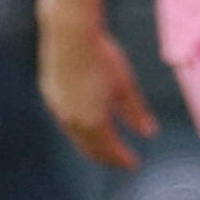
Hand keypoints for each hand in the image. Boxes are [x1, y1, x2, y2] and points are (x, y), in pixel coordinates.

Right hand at [39, 16, 157, 168]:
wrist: (70, 34)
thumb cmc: (102, 58)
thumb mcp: (124, 85)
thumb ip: (135, 112)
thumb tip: (149, 132)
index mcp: (94, 122)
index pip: (109, 150)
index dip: (122, 159)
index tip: (133, 164)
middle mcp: (73, 122)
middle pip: (90, 149)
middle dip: (106, 157)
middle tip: (119, 161)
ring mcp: (58, 109)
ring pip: (76, 136)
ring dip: (92, 144)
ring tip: (104, 144)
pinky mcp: (50, 95)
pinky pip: (66, 121)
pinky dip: (79, 129)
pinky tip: (85, 122)